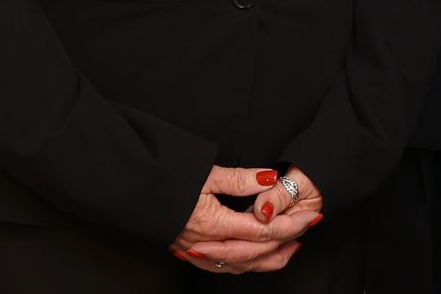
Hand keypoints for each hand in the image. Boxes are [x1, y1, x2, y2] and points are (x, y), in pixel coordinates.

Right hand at [169, 166, 322, 273]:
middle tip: (307, 229)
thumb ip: (241, 179)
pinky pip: (221, 267)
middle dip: (285, 241)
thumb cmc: (167, 180)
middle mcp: (207, 243)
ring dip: (267, 259)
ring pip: (239, 265)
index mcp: (214, 224)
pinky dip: (243, 265)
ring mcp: (197, 251)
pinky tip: (253, 259)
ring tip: (289, 249)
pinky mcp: (188, 252)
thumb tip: (270, 178)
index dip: (289, 225)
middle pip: (255, 251)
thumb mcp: (206, 173)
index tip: (308, 216)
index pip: (262, 231)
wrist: (132, 193)